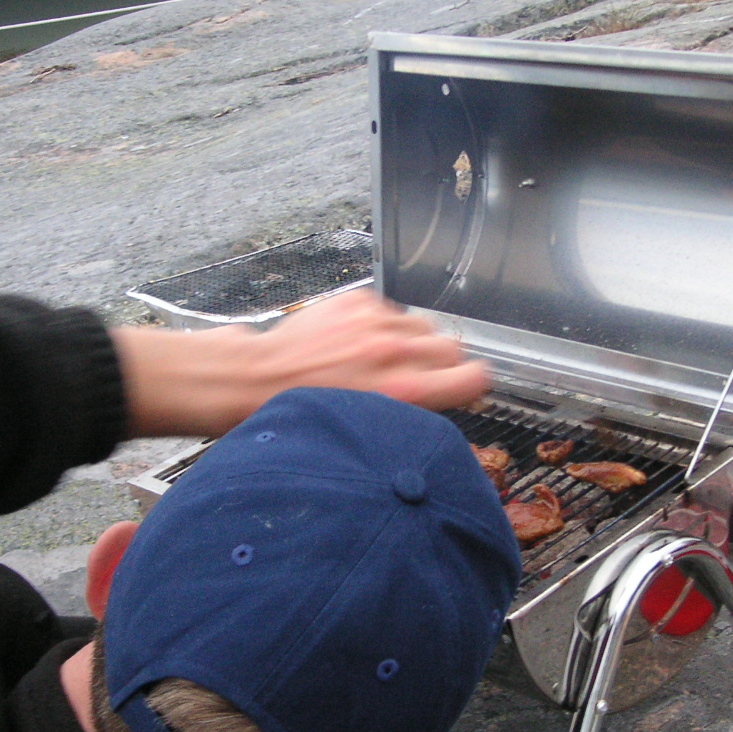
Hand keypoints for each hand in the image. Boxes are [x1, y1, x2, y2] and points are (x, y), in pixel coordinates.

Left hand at [112, 289, 488, 437]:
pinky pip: (392, 311)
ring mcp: (376, 322)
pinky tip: (356, 344)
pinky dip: (382, 325)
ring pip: (424, 326)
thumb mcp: (371, 428)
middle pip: (453, 348)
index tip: (460, 389)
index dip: (470, 384)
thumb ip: (414, 412)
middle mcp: (396, 352)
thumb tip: (443, 401)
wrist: (257, 381)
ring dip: (412, 342)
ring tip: (383, 360)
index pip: (476, 376)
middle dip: (440, 363)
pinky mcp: (357, 302)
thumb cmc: (308, 414)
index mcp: (406, 390)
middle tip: (414, 377)